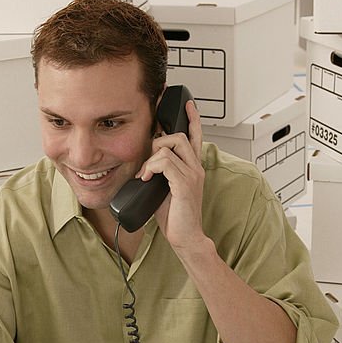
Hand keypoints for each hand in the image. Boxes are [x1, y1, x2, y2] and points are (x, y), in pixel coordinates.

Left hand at [138, 99, 204, 250]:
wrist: (186, 238)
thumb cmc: (176, 217)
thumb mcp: (164, 189)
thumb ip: (160, 173)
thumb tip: (145, 164)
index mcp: (193, 167)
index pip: (196, 136)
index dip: (193, 118)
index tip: (188, 104)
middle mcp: (196, 168)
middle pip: (179, 135)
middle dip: (157, 141)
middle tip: (147, 163)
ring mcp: (192, 175)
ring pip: (170, 146)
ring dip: (151, 158)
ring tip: (145, 175)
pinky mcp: (185, 184)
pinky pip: (165, 162)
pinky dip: (151, 167)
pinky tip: (146, 179)